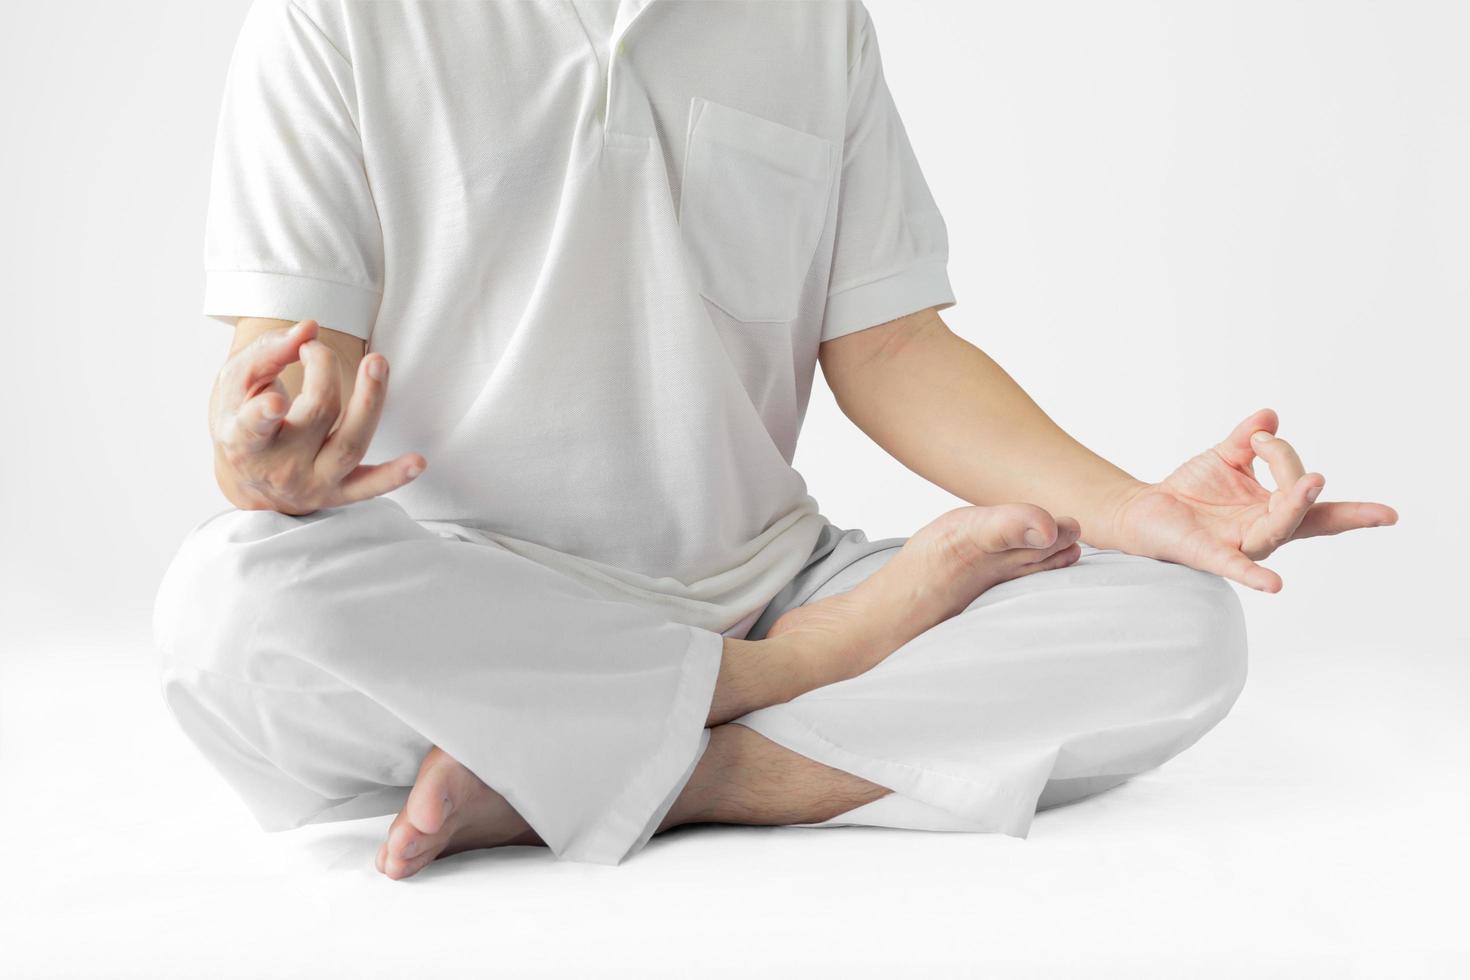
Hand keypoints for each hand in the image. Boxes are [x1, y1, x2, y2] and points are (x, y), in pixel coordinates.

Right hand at [210, 319, 426, 514]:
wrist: (248, 480)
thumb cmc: (240, 421)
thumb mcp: (236, 386)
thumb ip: (267, 353)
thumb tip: (309, 329)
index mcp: (242, 442)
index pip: (253, 429)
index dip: (264, 416)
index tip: (276, 402)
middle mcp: (280, 468)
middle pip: (316, 416)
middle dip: (323, 372)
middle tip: (313, 348)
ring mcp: (313, 483)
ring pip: (350, 445)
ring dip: (370, 404)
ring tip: (377, 363)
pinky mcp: (339, 493)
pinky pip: (370, 487)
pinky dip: (395, 476)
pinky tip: (419, 461)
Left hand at [1105, 408, 1396, 591]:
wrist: (1144, 510)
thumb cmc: (1192, 490)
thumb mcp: (1225, 457)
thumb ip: (1248, 439)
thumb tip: (1270, 415)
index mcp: (1272, 509)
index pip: (1319, 508)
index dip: (1355, 513)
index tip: (1363, 496)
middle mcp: (1263, 530)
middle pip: (1297, 507)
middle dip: (1303, 484)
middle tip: (1296, 461)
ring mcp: (1240, 545)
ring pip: (1276, 529)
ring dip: (1294, 505)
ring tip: (1309, 483)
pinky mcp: (1212, 554)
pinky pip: (1236, 567)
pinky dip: (1254, 575)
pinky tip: (1274, 585)